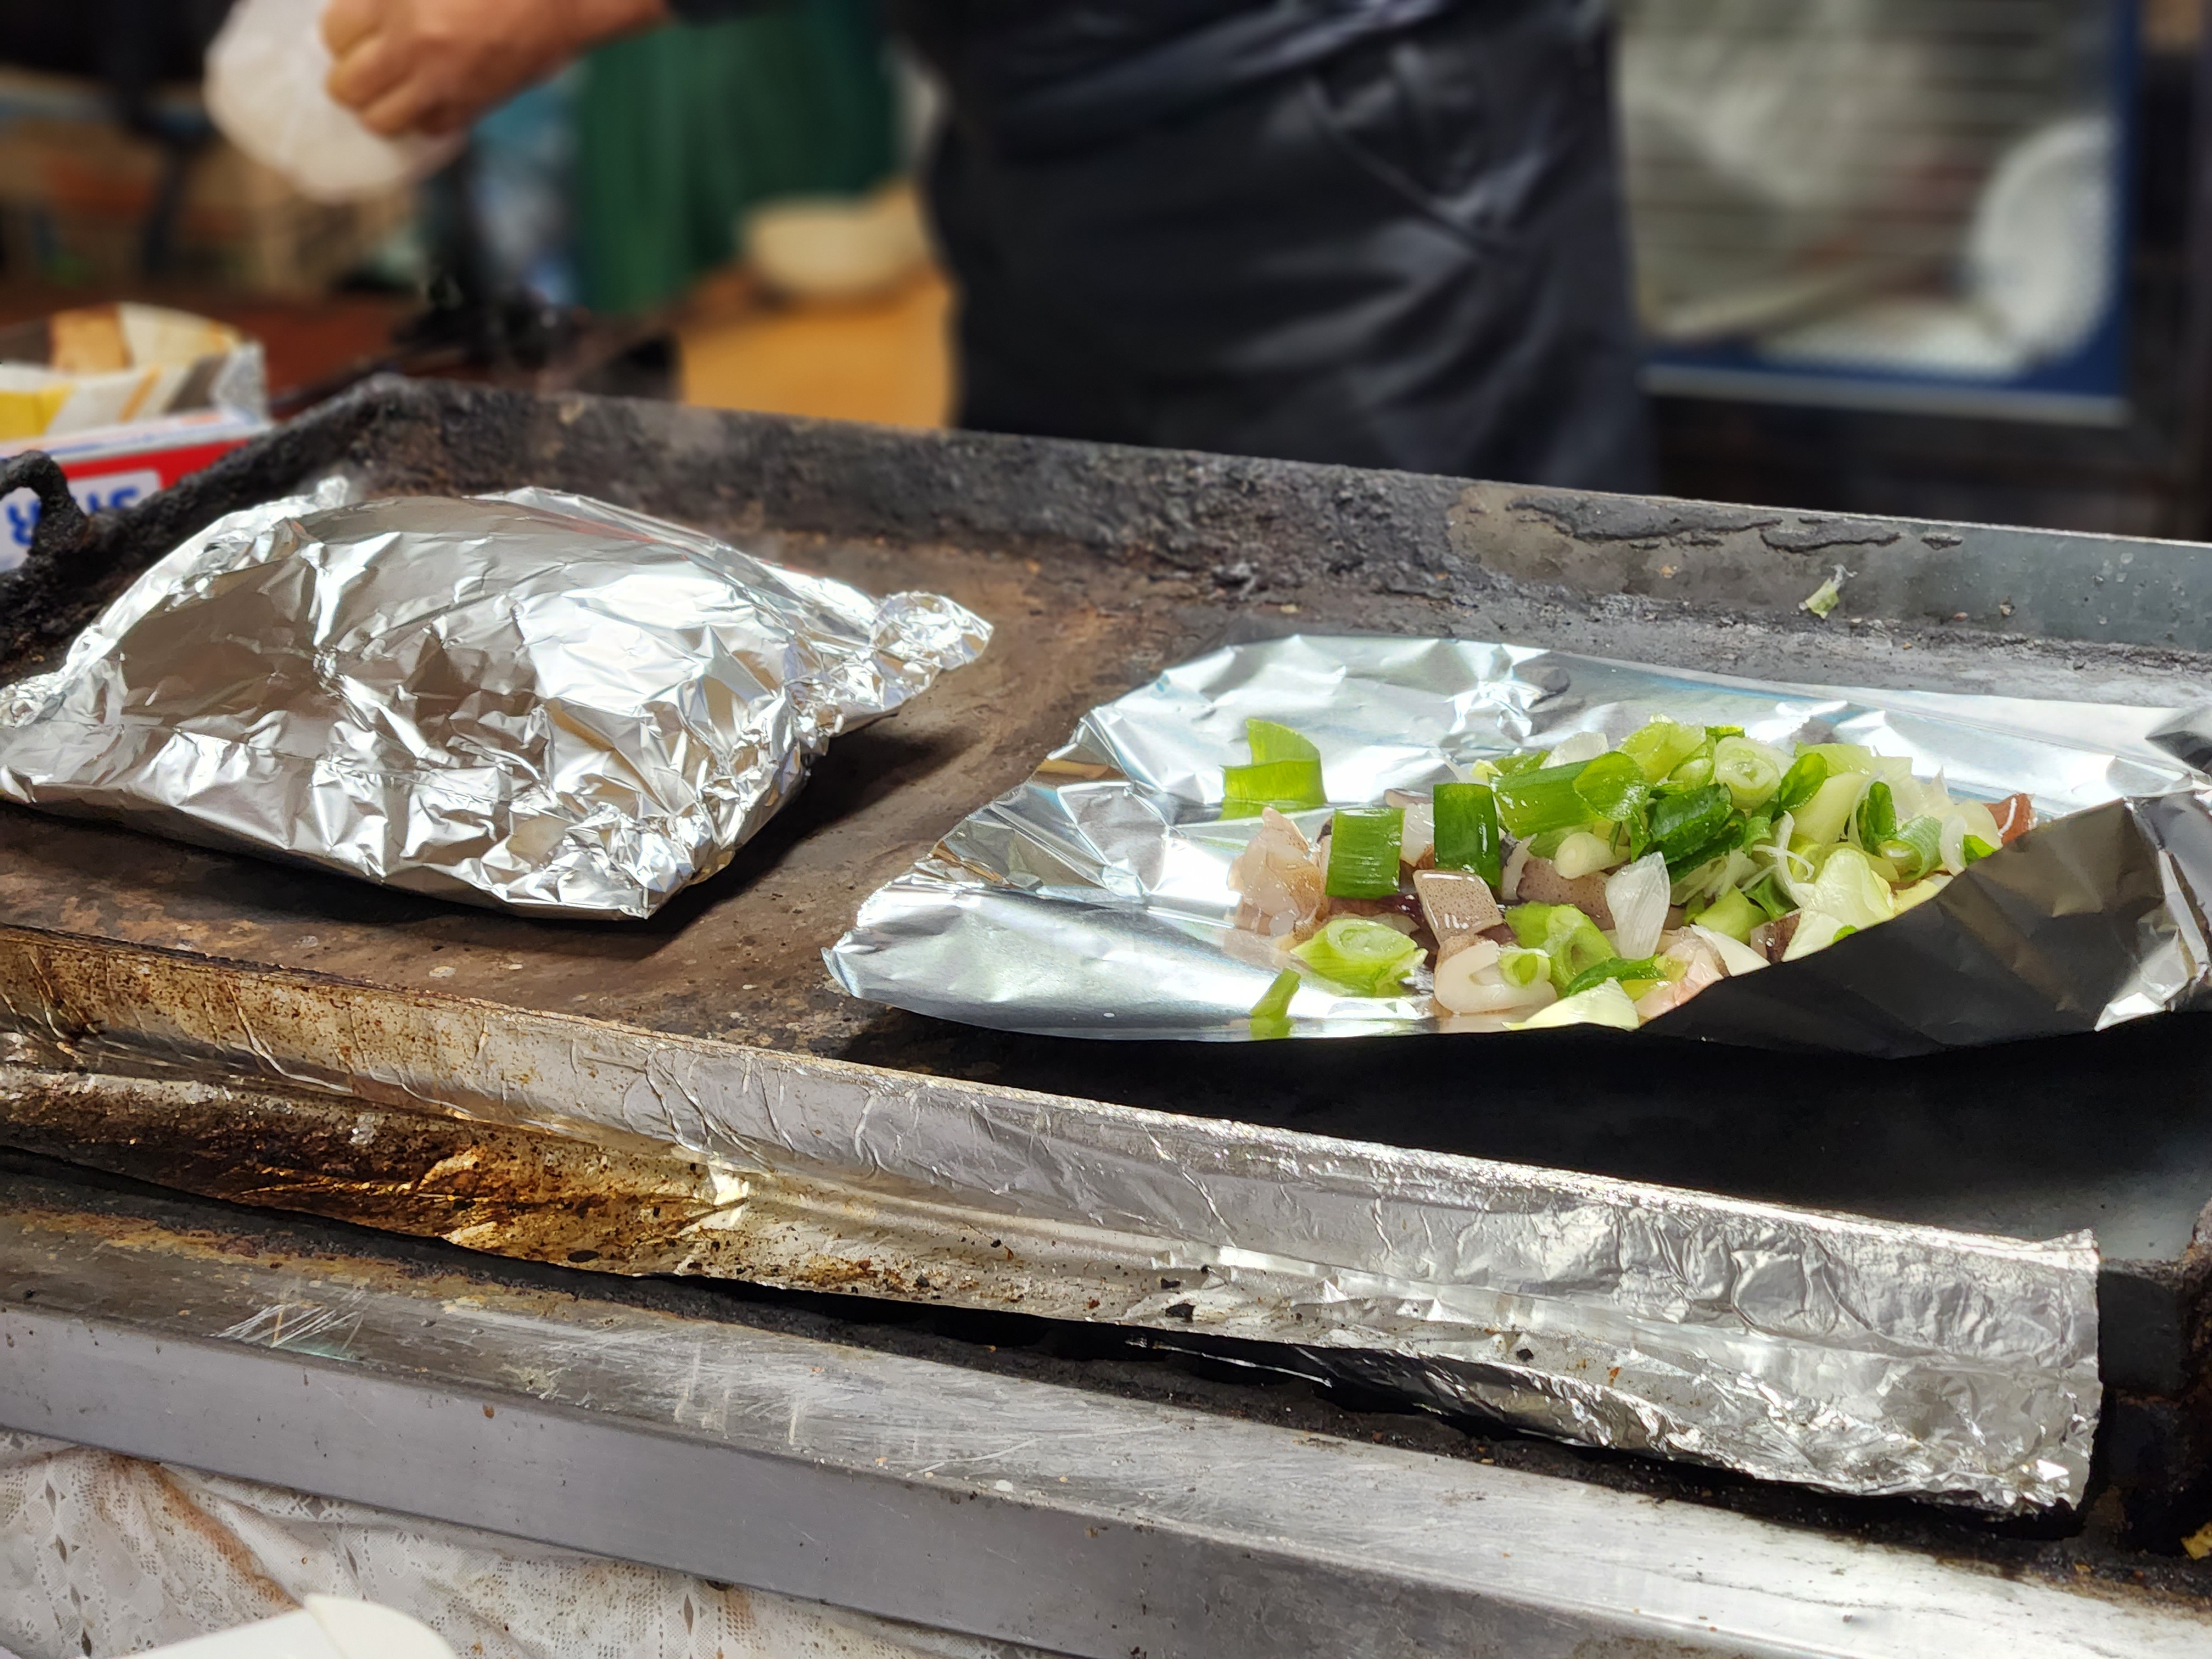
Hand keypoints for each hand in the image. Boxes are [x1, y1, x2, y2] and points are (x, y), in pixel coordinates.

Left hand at [323, 0, 668, 136]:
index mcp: (399, 6)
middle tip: (365, 61)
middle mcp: (417, 51)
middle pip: (347, 87)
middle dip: (350, 75)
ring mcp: (446, 85)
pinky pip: (429, 129)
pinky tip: (430, 94)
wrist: (566, 0)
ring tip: (391, 85)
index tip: (358, 25)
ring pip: (381, 120)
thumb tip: (369, 14)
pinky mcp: (475, 107)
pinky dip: (423, 116)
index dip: (342, 30)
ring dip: (379, 104)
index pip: (334, 34)